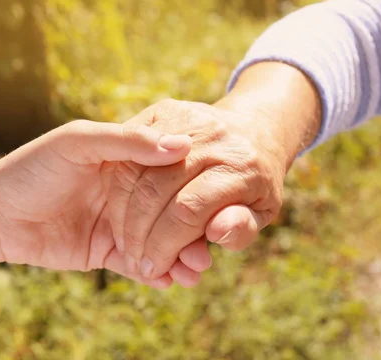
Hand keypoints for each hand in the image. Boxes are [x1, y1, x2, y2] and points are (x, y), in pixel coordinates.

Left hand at [0, 120, 195, 287]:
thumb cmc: (34, 167)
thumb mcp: (78, 142)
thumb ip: (127, 141)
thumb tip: (181, 144)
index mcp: (126, 161)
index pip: (170, 174)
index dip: (193, 190)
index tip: (218, 202)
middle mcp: (127, 193)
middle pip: (171, 212)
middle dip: (193, 232)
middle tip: (208, 250)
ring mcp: (119, 224)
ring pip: (160, 241)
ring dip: (181, 256)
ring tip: (196, 271)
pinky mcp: (106, 252)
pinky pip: (138, 266)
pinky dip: (157, 274)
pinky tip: (171, 281)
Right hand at [108, 98, 287, 282]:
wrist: (253, 129)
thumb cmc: (256, 181)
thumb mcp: (262, 212)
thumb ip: (241, 229)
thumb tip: (217, 233)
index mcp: (241, 167)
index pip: (189, 211)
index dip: (165, 245)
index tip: (154, 269)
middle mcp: (213, 138)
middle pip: (156, 190)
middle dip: (139, 234)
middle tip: (135, 260)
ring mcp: (186, 119)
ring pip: (135, 171)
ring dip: (122, 213)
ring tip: (126, 243)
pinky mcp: (163, 111)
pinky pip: (128, 152)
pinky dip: (118, 187)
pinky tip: (120, 213)